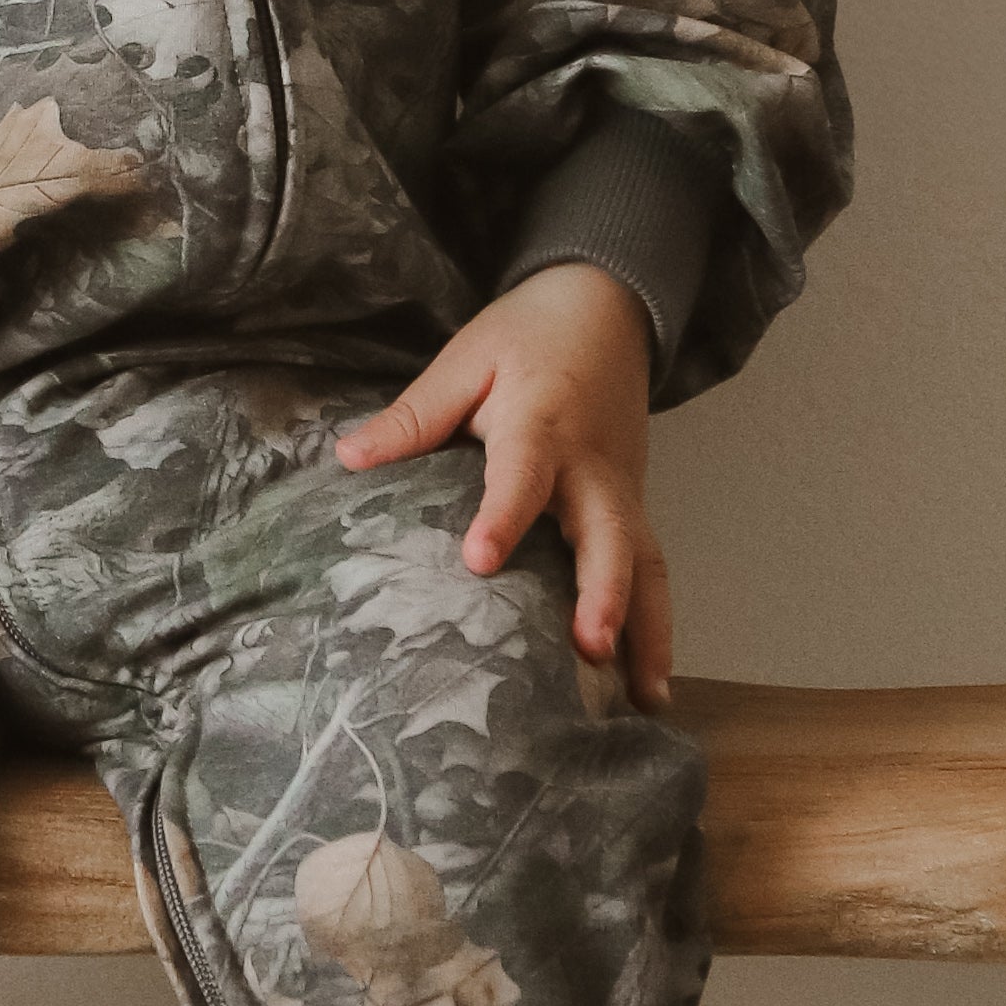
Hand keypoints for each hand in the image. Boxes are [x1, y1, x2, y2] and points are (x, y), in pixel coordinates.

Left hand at [333, 265, 672, 707]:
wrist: (605, 307)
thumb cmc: (527, 336)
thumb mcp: (466, 359)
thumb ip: (415, 414)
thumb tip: (348, 457)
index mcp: (542, 421)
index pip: (523, 473)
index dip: (504, 516)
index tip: (480, 560)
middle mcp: (592, 466)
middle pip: (609, 532)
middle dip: (604, 591)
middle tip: (589, 645)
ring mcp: (623, 491)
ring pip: (646, 562)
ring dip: (647, 629)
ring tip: (645, 698)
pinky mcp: (634, 508)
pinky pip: (651, 570)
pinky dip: (656, 627)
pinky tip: (651, 689)